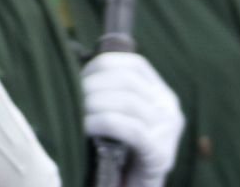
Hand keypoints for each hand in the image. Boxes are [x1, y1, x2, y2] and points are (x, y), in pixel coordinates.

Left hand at [83, 51, 182, 186]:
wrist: (133, 184)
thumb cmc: (118, 144)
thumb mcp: (117, 110)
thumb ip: (107, 89)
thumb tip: (70, 67)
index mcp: (161, 92)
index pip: (133, 65)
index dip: (101, 66)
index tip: (78, 77)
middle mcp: (170, 107)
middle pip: (127, 81)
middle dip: (92, 86)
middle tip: (70, 97)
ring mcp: (169, 131)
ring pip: (128, 102)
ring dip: (93, 104)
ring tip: (75, 112)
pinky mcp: (161, 154)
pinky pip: (130, 129)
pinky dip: (102, 123)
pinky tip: (85, 126)